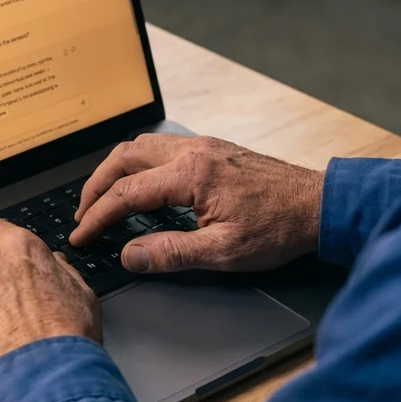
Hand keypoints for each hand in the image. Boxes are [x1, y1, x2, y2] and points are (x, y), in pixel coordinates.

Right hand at [71, 135, 322, 273]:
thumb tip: (130, 255)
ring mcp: (203, 146)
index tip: (81, 235)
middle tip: (82, 214)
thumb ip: (170, 253)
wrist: (319, 206)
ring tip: (103, 198)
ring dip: (115, 171)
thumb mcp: (223, 252)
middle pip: (124, 157)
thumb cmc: (278, 228)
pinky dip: (138, 165)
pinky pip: (161, 148)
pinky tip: (140, 184)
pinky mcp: (213, 150)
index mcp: (190, 174)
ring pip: (141, 147)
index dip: (97, 217)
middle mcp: (193, 151)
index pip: (126, 193)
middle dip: (96, 186)